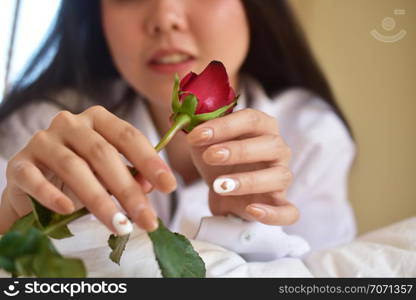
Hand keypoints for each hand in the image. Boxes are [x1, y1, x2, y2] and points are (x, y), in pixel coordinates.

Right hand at [1, 106, 176, 233]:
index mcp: (98, 119)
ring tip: (119, 226)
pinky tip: (68, 210)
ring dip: (100, 200)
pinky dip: (52, 195)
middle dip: (129, 190)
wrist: (36, 184)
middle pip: (104, 154)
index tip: (169, 186)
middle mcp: (70, 123)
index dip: (150, 161)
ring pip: (74, 167)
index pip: (128, 136)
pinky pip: (33, 178)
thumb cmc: (82, 174)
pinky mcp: (19, 163)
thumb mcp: (111, 173)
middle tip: (148, 219)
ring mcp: (43, 140)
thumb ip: (131, 174)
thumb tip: (149, 185)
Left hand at [187, 108, 298, 224]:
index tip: (198, 135)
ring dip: (249, 181)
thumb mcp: (204, 143)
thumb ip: (199, 131)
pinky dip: (274, 214)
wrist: (221, 190)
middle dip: (239, 150)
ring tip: (220, 185)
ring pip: (280, 176)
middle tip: (209, 156)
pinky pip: (288, 211)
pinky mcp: (280, 203)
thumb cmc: (217, 160)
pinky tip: (252, 210)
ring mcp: (281, 176)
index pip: (252, 119)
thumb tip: (184, 120)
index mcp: (262, 127)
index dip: (225, 125)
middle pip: (271, 144)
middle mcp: (278, 149)